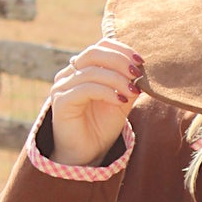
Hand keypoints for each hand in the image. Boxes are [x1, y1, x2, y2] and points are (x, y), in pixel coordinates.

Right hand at [48, 39, 142, 166]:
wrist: (86, 155)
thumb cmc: (102, 127)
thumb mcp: (121, 100)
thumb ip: (127, 82)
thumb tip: (140, 68)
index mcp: (83, 69)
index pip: (100, 47)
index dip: (121, 50)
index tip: (141, 61)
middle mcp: (69, 74)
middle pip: (93, 53)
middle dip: (119, 61)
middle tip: (137, 74)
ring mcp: (62, 86)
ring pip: (92, 71)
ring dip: (117, 79)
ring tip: (132, 91)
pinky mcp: (61, 101)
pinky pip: (86, 88)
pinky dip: (107, 92)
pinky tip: (120, 100)